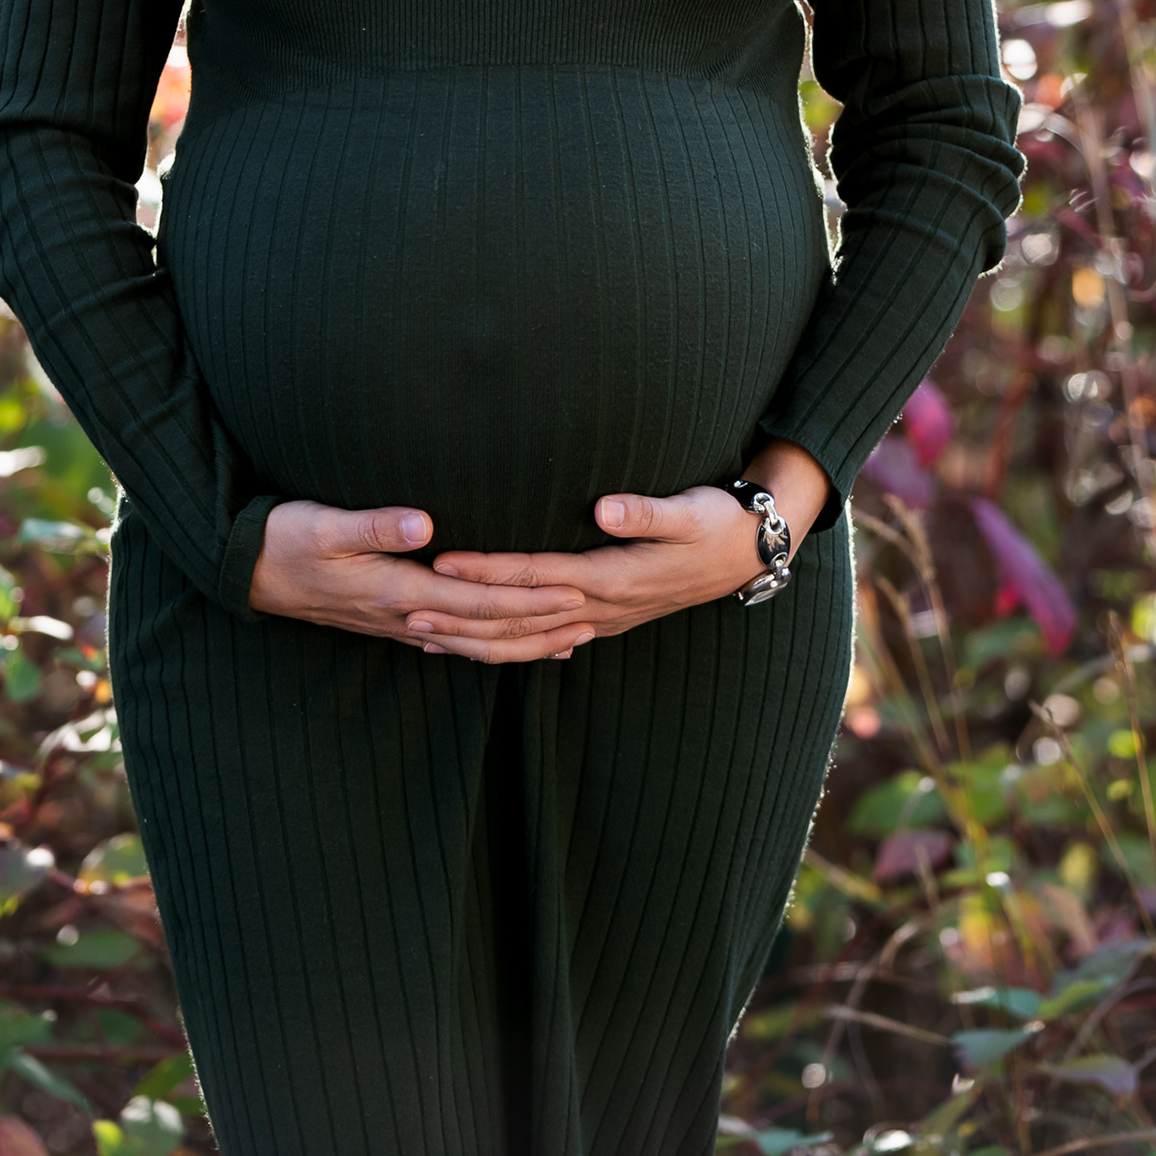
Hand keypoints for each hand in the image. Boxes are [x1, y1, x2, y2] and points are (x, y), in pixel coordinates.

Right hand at [247, 500, 593, 660]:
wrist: (244, 571)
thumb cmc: (283, 539)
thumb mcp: (322, 524)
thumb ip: (374, 524)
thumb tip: (424, 523)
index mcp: (397, 592)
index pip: (478, 601)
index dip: (528, 599)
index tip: (573, 591)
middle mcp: (404, 617)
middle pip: (486, 632)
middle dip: (540, 627)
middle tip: (593, 618)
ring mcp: (398, 624)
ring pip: (473, 645)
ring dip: (523, 643)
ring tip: (569, 638)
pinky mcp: (391, 620)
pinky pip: (452, 641)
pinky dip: (487, 645)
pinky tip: (507, 643)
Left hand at [420, 444, 830, 655]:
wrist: (749, 553)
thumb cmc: (716, 522)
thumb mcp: (689, 511)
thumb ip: (646, 510)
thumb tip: (605, 508)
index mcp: (612, 576)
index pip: (534, 574)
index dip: (487, 570)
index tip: (443, 563)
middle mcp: (600, 605)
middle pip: (519, 619)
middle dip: (462, 617)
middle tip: (407, 611)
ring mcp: (601, 618)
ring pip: (526, 640)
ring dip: (474, 640)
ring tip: (423, 637)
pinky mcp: (604, 618)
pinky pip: (543, 641)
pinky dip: (506, 647)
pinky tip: (476, 647)